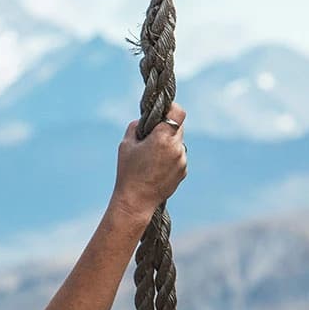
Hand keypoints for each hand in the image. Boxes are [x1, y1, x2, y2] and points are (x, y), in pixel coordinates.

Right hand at [112, 103, 188, 222]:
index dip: (171, 109)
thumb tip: (145, 120)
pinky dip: (170, 159)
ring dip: (168, 145)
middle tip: (151, 138)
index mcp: (162, 138)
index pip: (178, 112)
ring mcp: (182, 160)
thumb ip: (136, 126)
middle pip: (178, 128)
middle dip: (166, 129)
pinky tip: (156, 169)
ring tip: (151, 159)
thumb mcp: (125, 145)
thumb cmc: (128, 172)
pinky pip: (178, 158)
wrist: (136, 201)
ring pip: (178, 144)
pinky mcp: (183, 171)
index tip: (164, 111)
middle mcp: (176, 147)